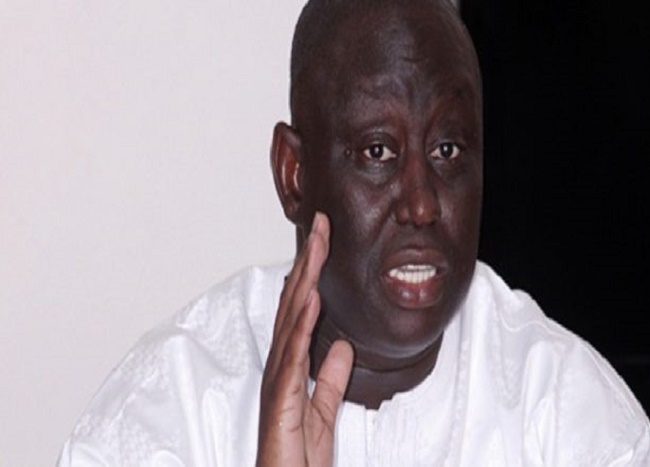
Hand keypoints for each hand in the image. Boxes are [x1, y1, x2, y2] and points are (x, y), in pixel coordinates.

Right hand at [257, 212, 353, 466]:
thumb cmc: (298, 458)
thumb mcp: (324, 412)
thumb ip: (330, 379)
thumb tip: (340, 346)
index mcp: (290, 367)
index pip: (301, 309)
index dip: (312, 273)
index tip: (323, 239)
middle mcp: (280, 366)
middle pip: (294, 304)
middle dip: (308, 262)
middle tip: (320, 223)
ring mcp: (279, 382)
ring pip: (291, 320)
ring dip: (305, 280)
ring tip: (317, 245)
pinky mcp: (282, 402)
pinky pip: (293, 358)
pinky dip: (302, 326)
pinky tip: (313, 299)